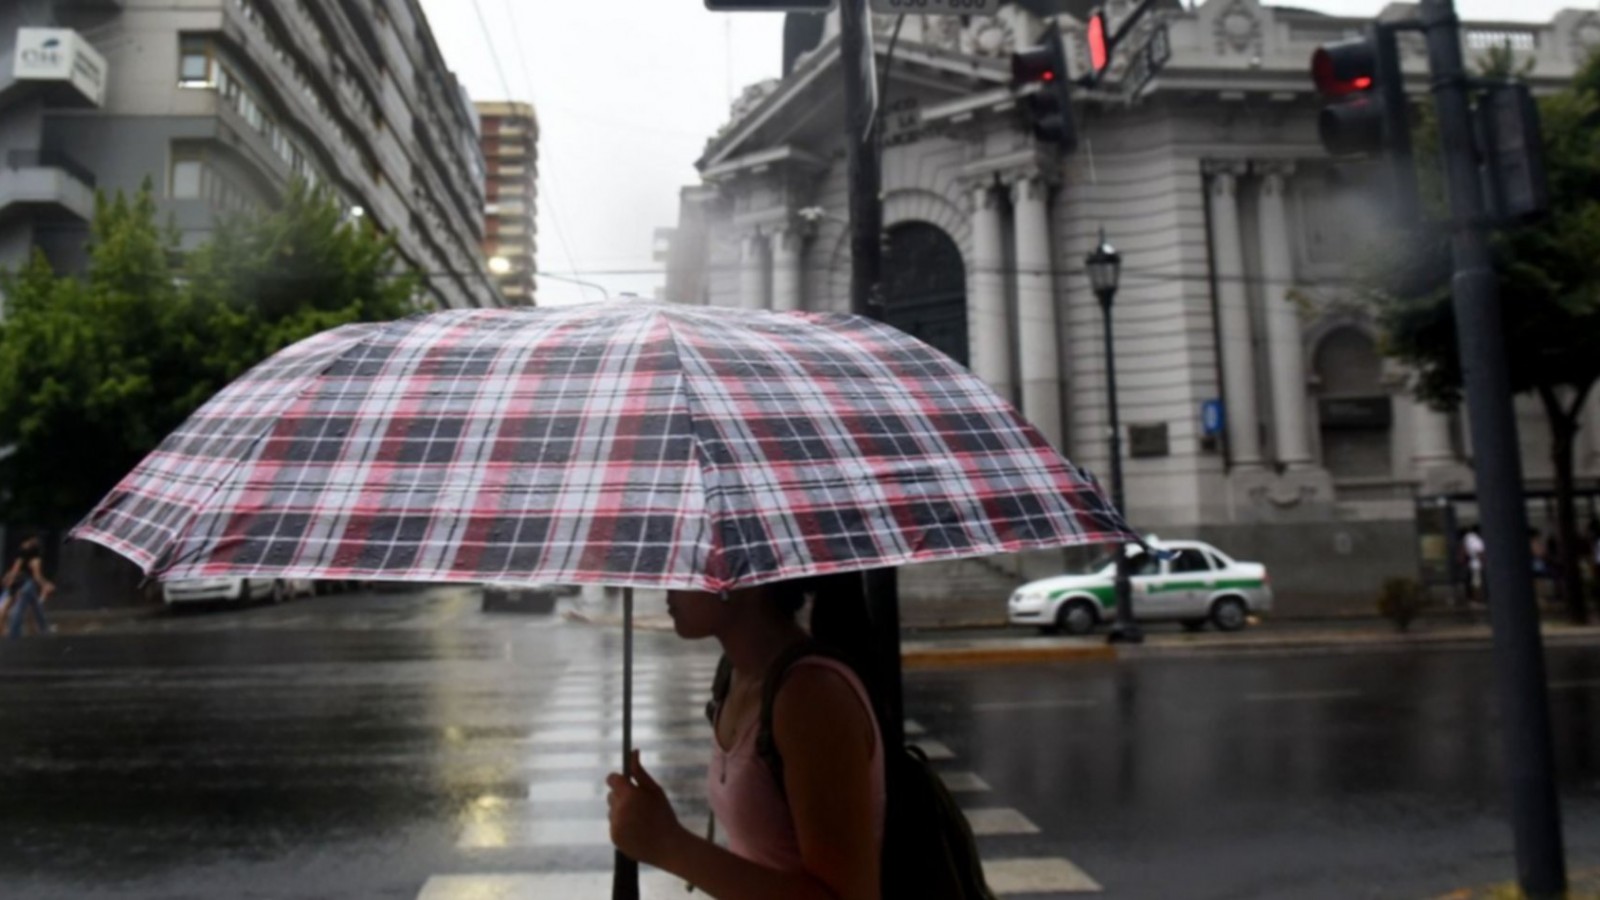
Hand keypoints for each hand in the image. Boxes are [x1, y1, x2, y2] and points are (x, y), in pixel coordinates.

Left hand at [606, 749, 686, 866]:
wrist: (668, 846)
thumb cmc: (664, 814)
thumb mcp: (655, 790)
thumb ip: (640, 772)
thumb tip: (633, 752)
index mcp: (629, 795)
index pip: (612, 779)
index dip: (618, 780)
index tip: (626, 784)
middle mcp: (618, 809)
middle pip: (611, 795)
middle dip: (622, 797)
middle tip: (639, 805)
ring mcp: (615, 825)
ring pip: (612, 811)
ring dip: (621, 812)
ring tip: (639, 820)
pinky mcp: (614, 838)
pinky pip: (614, 825)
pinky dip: (622, 826)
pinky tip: (636, 831)